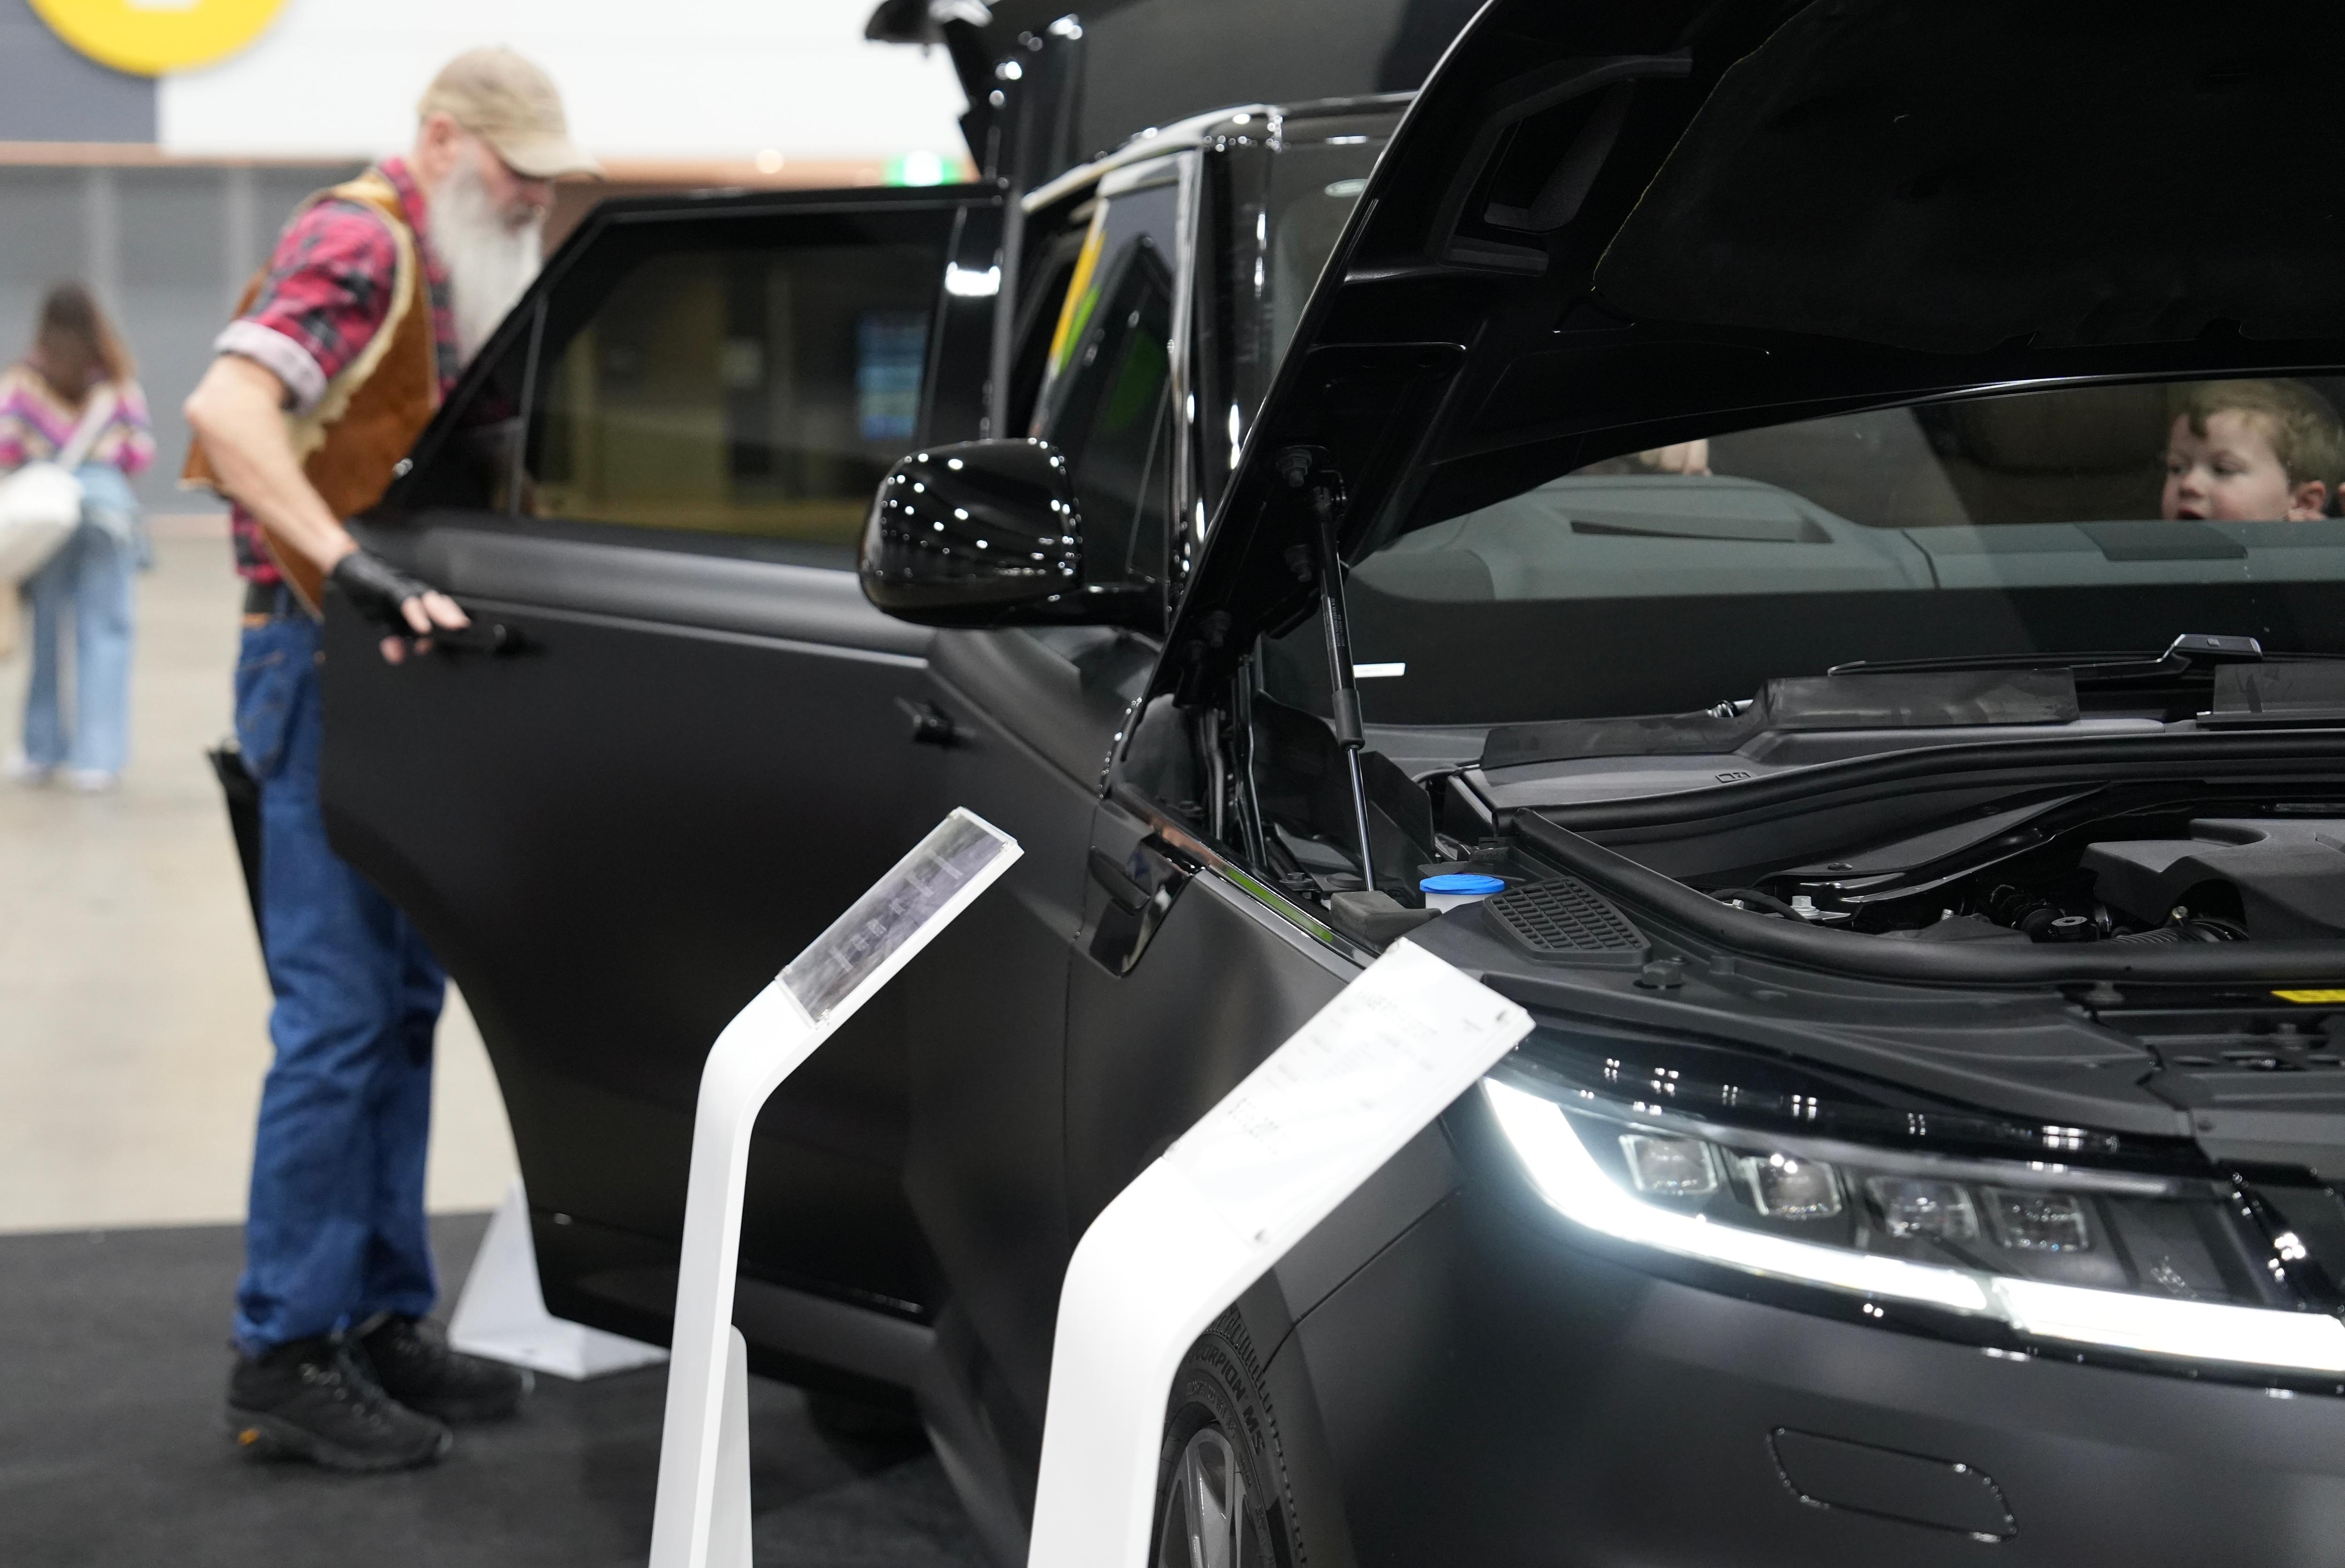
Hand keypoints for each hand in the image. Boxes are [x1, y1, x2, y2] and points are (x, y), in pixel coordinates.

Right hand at [327, 548, 470, 663]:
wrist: (347, 564)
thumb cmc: (368, 591)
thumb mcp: (379, 619)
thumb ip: (391, 637)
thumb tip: (397, 657)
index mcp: (416, 599)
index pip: (442, 610)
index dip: (456, 621)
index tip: (471, 636)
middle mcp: (413, 591)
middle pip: (441, 603)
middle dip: (455, 617)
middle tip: (467, 631)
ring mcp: (402, 586)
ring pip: (428, 599)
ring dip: (443, 614)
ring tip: (455, 626)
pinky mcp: (387, 584)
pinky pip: (405, 598)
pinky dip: (416, 613)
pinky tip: (423, 625)